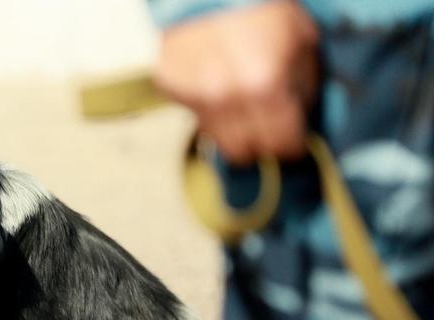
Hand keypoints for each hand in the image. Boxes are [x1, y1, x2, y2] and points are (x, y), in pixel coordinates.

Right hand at [155, 0, 319, 164]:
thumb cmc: (264, 4)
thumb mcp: (303, 40)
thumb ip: (302, 85)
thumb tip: (298, 117)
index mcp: (264, 86)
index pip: (281, 144)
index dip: (291, 146)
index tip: (292, 142)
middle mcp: (225, 98)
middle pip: (243, 152)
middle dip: (259, 143)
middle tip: (267, 127)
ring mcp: (192, 94)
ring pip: (216, 139)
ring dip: (233, 130)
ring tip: (242, 106)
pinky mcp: (169, 87)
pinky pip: (194, 112)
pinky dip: (208, 106)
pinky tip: (217, 82)